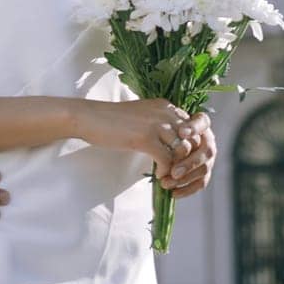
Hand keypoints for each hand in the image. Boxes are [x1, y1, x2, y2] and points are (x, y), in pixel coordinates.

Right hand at [74, 98, 198, 178]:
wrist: (89, 117)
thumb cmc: (112, 120)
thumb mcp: (142, 116)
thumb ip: (159, 125)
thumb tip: (171, 143)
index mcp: (166, 106)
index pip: (193, 127)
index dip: (190, 146)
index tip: (181, 160)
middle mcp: (165, 112)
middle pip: (193, 139)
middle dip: (189, 159)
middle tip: (178, 172)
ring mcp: (156, 124)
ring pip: (183, 150)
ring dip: (179, 168)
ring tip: (169, 177)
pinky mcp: (145, 138)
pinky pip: (167, 159)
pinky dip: (166, 171)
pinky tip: (158, 176)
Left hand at [164, 113, 216, 198]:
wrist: (161, 144)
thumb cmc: (163, 132)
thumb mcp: (164, 126)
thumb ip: (168, 127)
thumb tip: (169, 132)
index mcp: (200, 124)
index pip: (203, 122)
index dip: (194, 128)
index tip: (181, 133)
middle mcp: (207, 140)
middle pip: (206, 150)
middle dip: (190, 162)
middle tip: (174, 172)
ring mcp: (208, 157)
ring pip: (204, 168)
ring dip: (186, 178)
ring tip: (166, 183)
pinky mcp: (204, 172)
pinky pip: (200, 183)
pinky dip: (187, 189)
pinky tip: (173, 193)